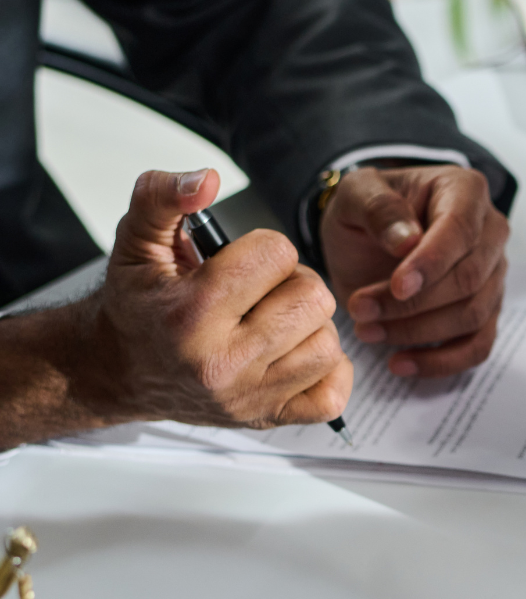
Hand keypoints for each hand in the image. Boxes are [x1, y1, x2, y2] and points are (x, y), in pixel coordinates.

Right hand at [47, 168, 350, 434]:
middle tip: (264, 290)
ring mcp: (249, 396)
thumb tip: (208, 180)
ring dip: (310, 325)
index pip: (276, 256)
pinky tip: (296, 352)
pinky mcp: (269, 418)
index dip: (266, 248)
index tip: (243, 260)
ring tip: (276, 319)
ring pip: (329, 343)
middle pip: (313, 298)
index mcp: (191, 314)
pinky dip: (326, 370)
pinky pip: (333, 394)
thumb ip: (163, 197)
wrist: (120, 369)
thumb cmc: (139, 305)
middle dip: (294, 283)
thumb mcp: (136, 242)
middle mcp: (222, 362)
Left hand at [321, 164, 508, 377]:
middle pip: (469, 280)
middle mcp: (491, 233)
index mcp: (466, 192)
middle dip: (413, 303)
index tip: (397, 286)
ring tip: (367, 330)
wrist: (368, 237)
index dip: (432, 263)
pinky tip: (400, 363)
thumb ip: (378, 208)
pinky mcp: (486, 311)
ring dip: (417, 331)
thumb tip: (408, 242)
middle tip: (360, 310)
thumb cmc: (366, 211)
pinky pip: (478, 346)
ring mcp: (493, 275)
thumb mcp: (355, 194)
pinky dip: (441, 362)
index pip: (461, 231)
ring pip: (472, 316)